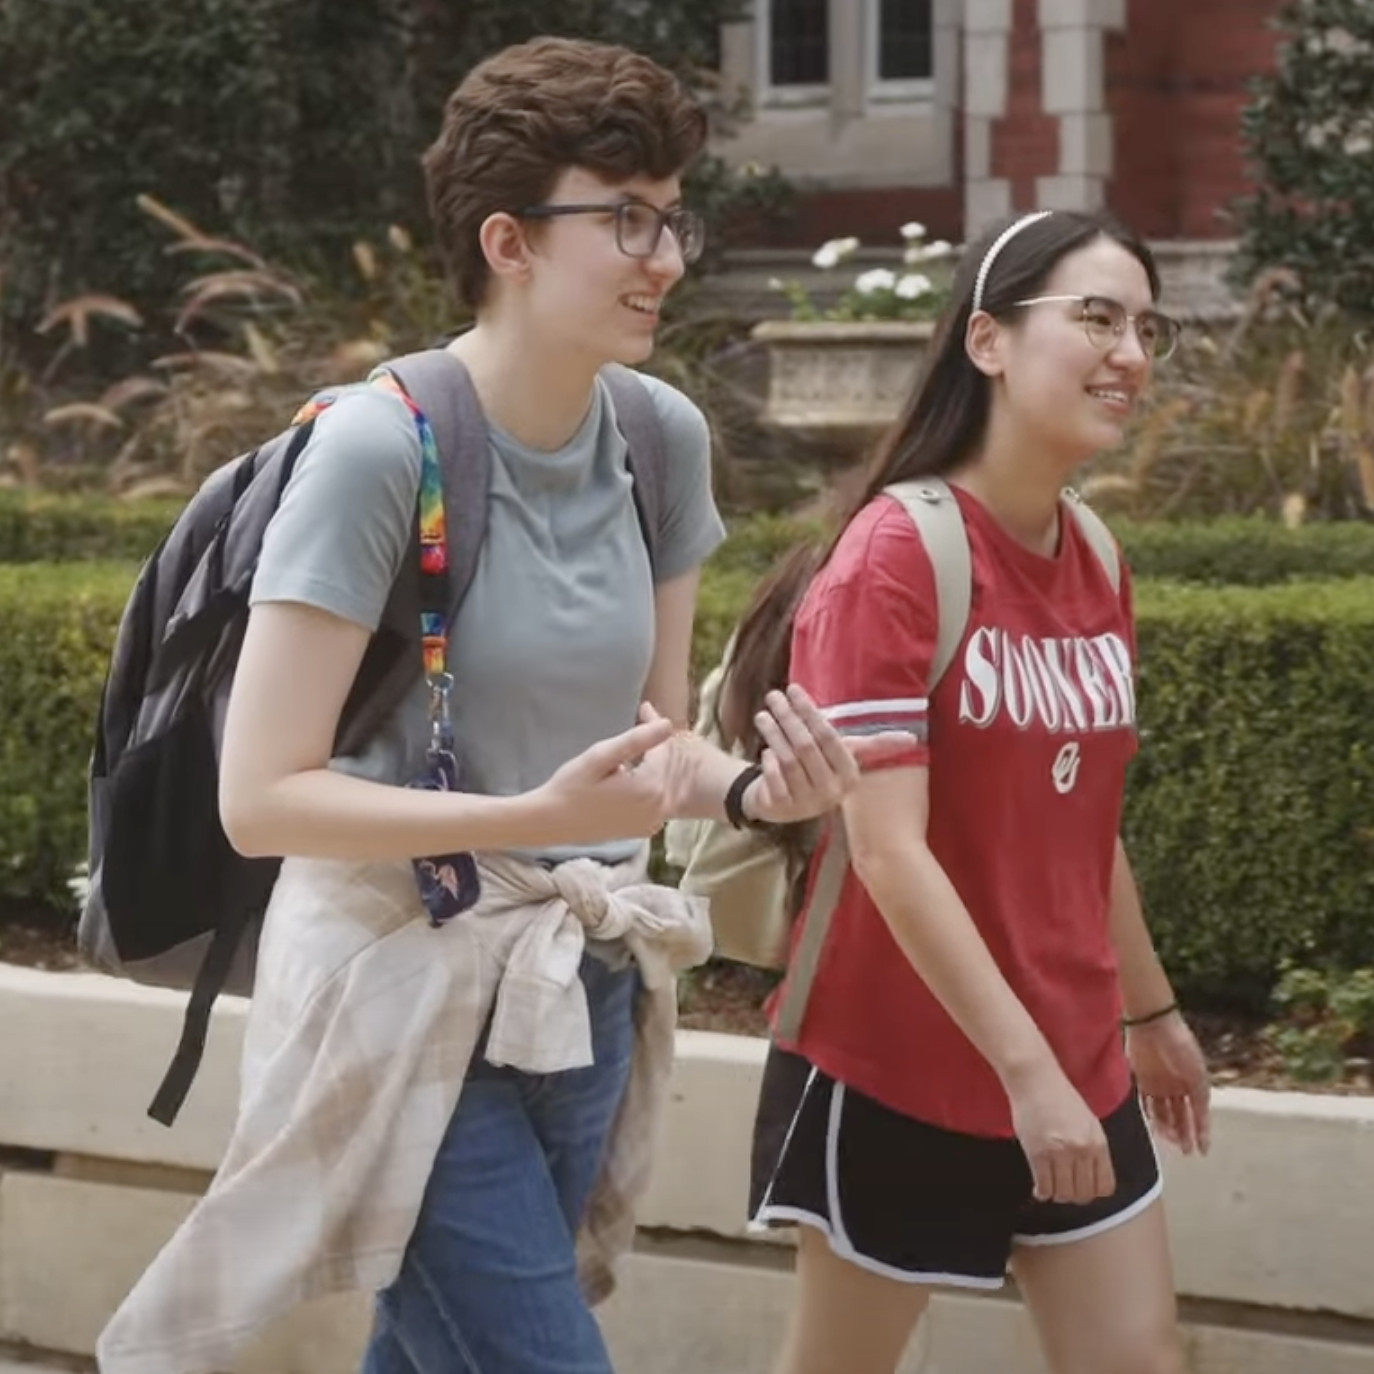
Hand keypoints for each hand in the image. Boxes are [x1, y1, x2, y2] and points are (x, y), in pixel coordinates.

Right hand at [535, 709, 687, 843]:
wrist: (551, 823)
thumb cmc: (571, 787)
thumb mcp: (599, 757)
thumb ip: (636, 740)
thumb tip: (667, 724)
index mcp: (651, 788)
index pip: (664, 749)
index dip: (653, 726)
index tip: (644, 708)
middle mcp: (658, 809)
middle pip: (667, 767)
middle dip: (655, 743)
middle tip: (641, 718)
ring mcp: (652, 823)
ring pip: (663, 783)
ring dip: (653, 763)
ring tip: (633, 748)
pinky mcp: (643, 830)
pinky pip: (657, 800)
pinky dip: (650, 784)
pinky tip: (631, 775)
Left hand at [743, 684, 917, 825]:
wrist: (784, 804)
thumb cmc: (818, 770)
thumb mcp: (845, 756)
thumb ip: (874, 745)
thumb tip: (913, 738)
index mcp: (849, 777)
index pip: (829, 737)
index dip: (810, 711)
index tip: (794, 689)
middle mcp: (830, 793)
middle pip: (805, 746)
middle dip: (788, 716)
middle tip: (773, 695)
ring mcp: (804, 802)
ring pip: (788, 759)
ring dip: (774, 733)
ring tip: (763, 714)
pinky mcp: (781, 808)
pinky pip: (773, 777)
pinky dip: (768, 761)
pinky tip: (765, 749)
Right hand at [1006, 1064, 1115, 1204]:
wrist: (1035, 1079)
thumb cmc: (1059, 1098)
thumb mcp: (1088, 1123)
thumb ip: (1093, 1150)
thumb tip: (1091, 1179)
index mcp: (1098, 1143)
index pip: (1105, 1187)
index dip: (1093, 1192)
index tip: (1083, 1188)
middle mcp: (1082, 1150)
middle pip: (1084, 1194)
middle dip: (1074, 1196)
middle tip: (1064, 1189)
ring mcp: (1060, 1153)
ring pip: (1064, 1194)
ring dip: (1057, 1195)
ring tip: (1051, 1187)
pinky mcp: (1038, 1153)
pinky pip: (1044, 1187)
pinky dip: (1042, 1192)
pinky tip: (1039, 1187)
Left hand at [1126, 1011, 1211, 1155]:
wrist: (1154, 1024)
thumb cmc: (1180, 1046)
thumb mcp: (1198, 1075)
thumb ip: (1200, 1098)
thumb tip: (1203, 1120)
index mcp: (1193, 1084)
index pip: (1198, 1114)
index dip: (1201, 1132)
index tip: (1202, 1151)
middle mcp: (1176, 1086)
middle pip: (1180, 1116)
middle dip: (1183, 1134)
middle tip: (1184, 1150)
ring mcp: (1158, 1083)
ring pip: (1163, 1112)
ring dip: (1166, 1128)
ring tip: (1169, 1140)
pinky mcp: (1141, 1078)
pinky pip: (1144, 1103)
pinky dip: (1148, 1115)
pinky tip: (1152, 1128)